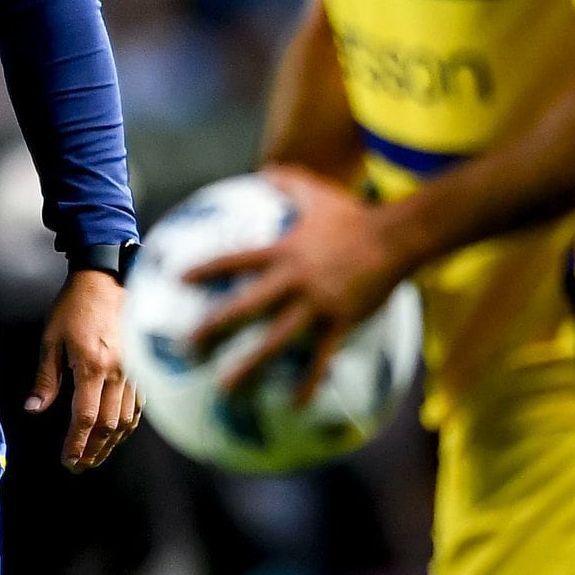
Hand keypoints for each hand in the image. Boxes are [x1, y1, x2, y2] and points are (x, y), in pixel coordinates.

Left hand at [25, 270, 143, 472]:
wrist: (107, 279)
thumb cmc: (75, 306)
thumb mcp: (51, 339)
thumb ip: (45, 378)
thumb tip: (33, 410)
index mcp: (92, 367)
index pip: (85, 418)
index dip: (76, 444)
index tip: (68, 460)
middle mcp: (117, 373)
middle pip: (108, 426)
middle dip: (94, 450)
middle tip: (80, 466)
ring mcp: (134, 371)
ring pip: (126, 420)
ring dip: (111, 444)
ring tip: (95, 456)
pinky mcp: (142, 367)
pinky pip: (138, 406)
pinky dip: (127, 425)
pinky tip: (116, 433)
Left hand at [184, 166, 403, 403]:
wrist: (396, 238)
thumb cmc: (354, 214)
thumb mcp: (316, 193)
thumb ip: (288, 182)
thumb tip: (266, 170)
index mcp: (282, 252)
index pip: (234, 260)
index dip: (205, 269)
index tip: (177, 281)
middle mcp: (293, 280)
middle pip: (245, 307)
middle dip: (214, 327)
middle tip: (186, 347)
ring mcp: (316, 304)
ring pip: (276, 341)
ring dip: (249, 366)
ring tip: (225, 388)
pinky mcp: (340, 322)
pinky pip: (320, 358)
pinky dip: (308, 382)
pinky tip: (294, 404)